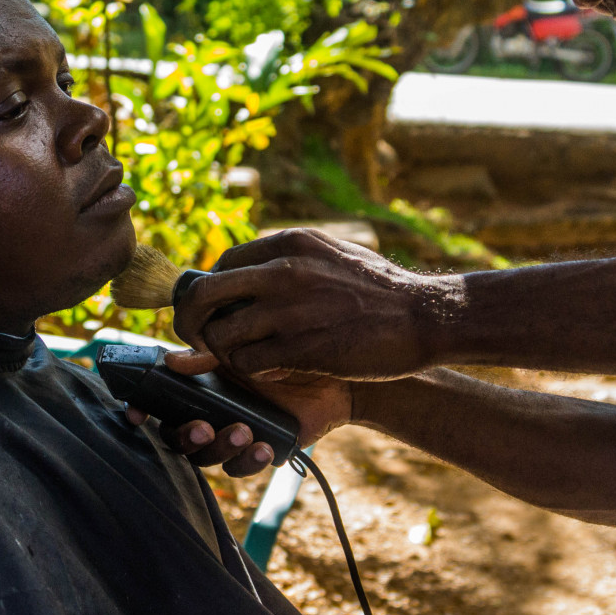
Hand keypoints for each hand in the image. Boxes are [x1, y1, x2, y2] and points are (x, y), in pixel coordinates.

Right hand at [122, 350, 352, 477]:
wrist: (332, 375)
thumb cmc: (283, 353)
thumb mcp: (244, 349)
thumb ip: (207, 357)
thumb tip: (171, 360)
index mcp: (198, 387)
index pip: (158, 404)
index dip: (140, 410)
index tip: (136, 414)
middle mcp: (209, 413)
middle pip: (177, 438)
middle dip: (186, 436)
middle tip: (204, 426)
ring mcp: (231, 434)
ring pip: (207, 457)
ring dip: (220, 447)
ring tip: (244, 430)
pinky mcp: (257, 451)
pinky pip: (242, 468)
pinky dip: (249, 460)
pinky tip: (265, 445)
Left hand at [175, 228, 450, 380]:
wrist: (425, 316)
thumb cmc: (381, 289)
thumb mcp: (333, 253)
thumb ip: (292, 257)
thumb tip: (255, 264)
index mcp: (290, 244)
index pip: (222, 264)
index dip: (210, 291)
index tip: (214, 310)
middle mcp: (283, 271)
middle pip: (204, 294)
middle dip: (190, 320)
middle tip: (197, 339)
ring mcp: (290, 310)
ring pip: (221, 334)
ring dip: (223, 352)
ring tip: (241, 358)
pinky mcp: (300, 348)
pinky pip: (248, 362)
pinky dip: (252, 370)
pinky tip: (272, 370)